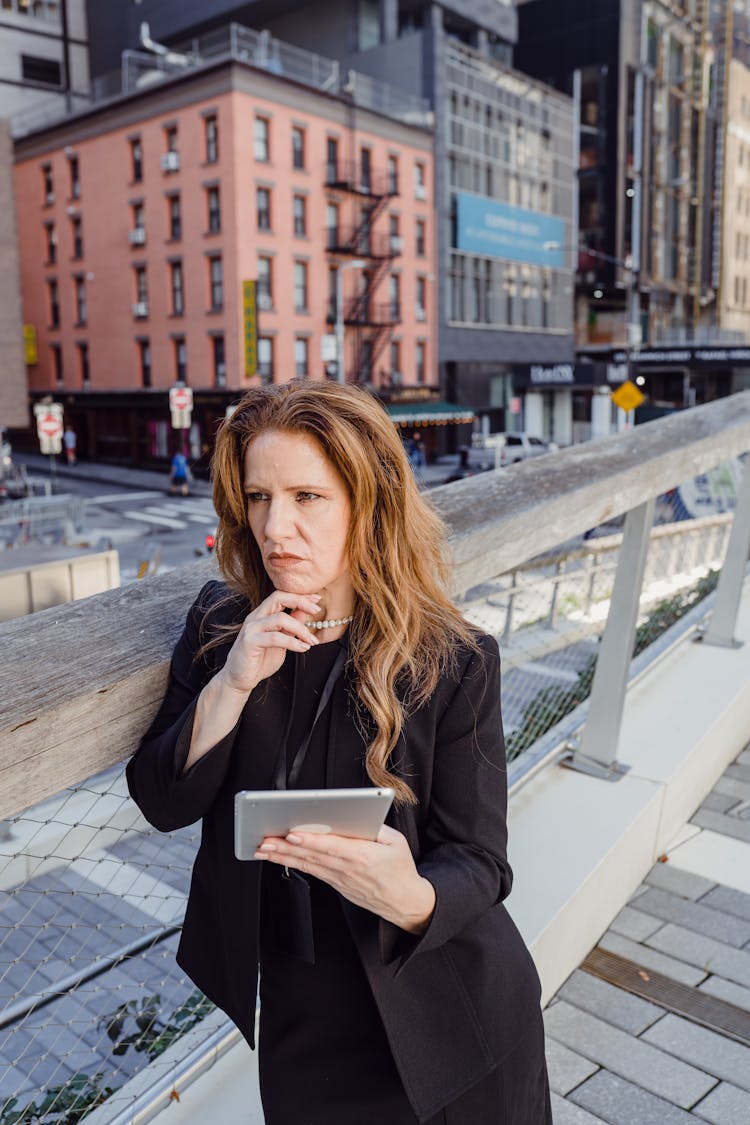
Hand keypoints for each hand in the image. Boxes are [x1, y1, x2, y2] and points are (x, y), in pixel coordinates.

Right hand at [216, 590, 322, 696]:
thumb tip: (304, 612)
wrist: (240, 680)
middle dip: (300, 601)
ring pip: (280, 618)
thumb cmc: (259, 661)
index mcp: (262, 615)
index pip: (281, 595)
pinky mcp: (249, 642)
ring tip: (311, 641)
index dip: (299, 595)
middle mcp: (255, 618)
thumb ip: (290, 627)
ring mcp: (251, 629)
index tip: (317, 599)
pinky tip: (302, 648)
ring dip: (301, 629)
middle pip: (278, 598)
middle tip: (317, 610)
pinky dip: (292, 642)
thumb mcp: (280, 642)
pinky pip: (275, 637)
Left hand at [255, 825, 435, 934]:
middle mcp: (347, 869)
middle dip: (287, 847)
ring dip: (283, 857)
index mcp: (363, 856)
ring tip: (263, 847)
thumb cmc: (400, 870)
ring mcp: (339, 878)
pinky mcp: (335, 883)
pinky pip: (310, 872)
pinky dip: (292, 864)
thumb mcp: (397, 842)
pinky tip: (278, 857)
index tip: (293, 833)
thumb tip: (355, 814)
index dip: (311, 840)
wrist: (404, 902)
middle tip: (266, 838)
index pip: (331, 846)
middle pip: (313, 855)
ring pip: (307, 865)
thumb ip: (375, 827)